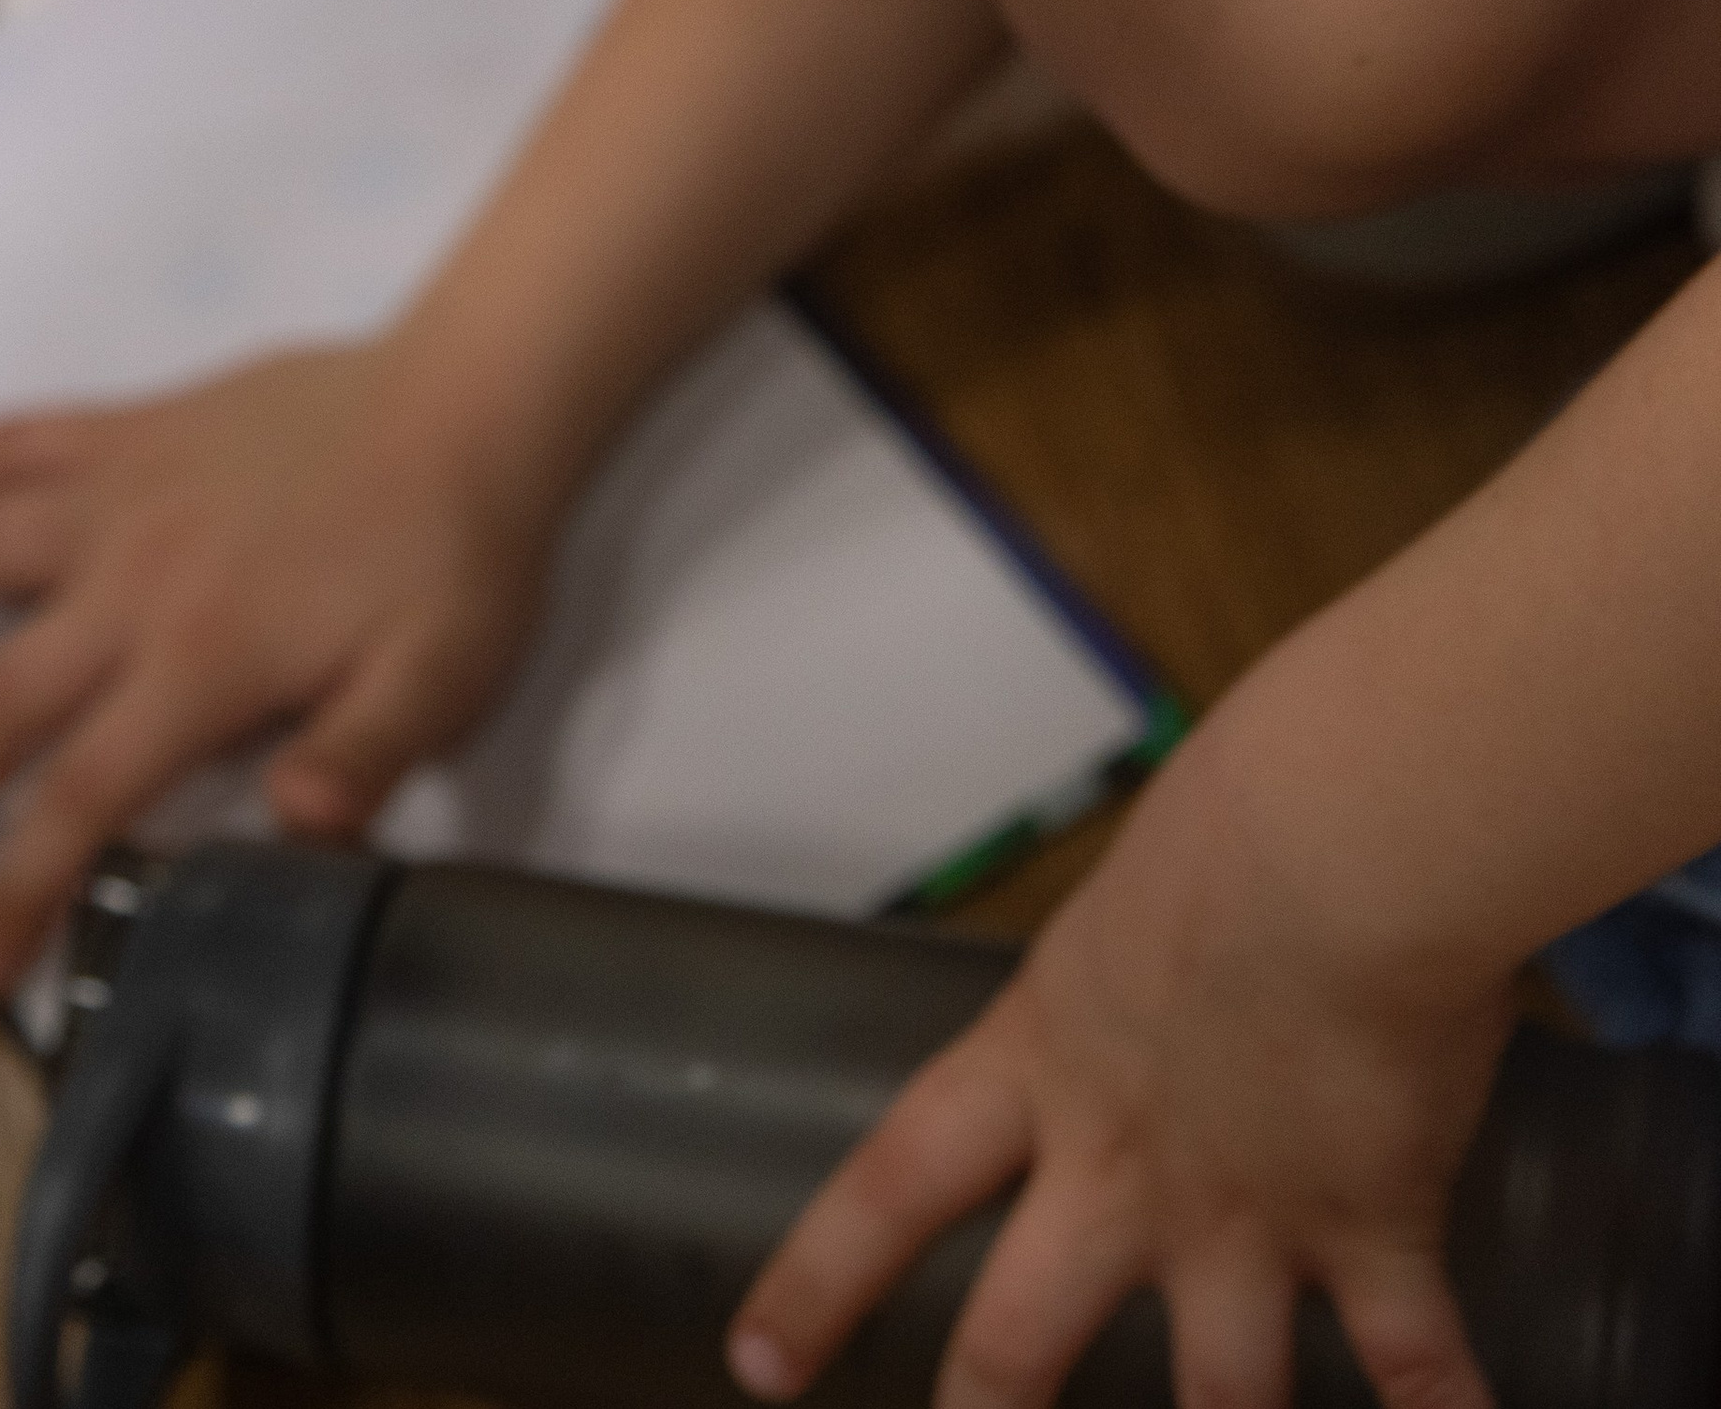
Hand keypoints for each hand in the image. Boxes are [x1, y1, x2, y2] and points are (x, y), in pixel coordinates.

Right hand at [0, 339, 553, 989]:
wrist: (468, 398)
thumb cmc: (455, 555)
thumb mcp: (443, 680)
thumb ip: (364, 761)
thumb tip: (288, 835)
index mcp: (203, 658)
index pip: (81, 797)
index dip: (17, 890)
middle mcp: (132, 578)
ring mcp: (118, 491)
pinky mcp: (125, 428)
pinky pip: (3, 449)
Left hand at [729, 702, 1514, 1408]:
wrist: (1335, 846)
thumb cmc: (1238, 822)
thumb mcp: (1137, 894)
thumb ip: (1136, 966)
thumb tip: (1182, 957)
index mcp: (1043, 1060)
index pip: (892, 1185)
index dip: (818, 1282)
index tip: (757, 1364)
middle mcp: (1122, 1165)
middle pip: (1019, 1340)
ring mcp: (1243, 1217)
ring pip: (1218, 1397)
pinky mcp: (1371, 1229)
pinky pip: (1416, 1368)